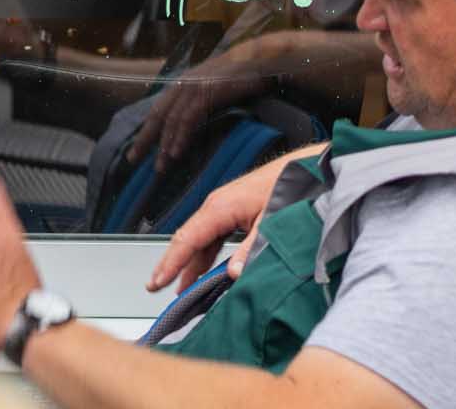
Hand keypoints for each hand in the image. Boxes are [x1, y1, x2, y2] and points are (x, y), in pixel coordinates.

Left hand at [127, 42, 272, 164]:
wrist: (259, 58)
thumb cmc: (240, 75)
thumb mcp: (213, 86)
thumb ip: (200, 101)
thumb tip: (191, 123)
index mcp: (182, 83)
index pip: (158, 110)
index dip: (146, 130)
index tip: (137, 148)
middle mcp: (183, 84)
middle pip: (157, 115)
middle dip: (144, 139)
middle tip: (133, 160)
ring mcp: (194, 87)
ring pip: (171, 120)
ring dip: (164, 145)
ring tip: (160, 166)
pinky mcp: (207, 92)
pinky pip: (189, 118)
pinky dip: (181, 136)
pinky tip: (176, 152)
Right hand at [144, 152, 291, 293]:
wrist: (300, 168)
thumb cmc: (286, 187)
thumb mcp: (270, 222)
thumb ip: (250, 249)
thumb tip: (232, 274)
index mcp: (219, 208)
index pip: (187, 239)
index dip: (171, 263)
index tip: (158, 281)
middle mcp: (214, 207)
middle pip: (185, 239)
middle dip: (169, 264)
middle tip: (154, 286)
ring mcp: (221, 209)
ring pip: (197, 240)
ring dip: (187, 263)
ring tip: (178, 288)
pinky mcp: (230, 212)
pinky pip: (210, 237)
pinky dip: (202, 256)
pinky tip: (202, 272)